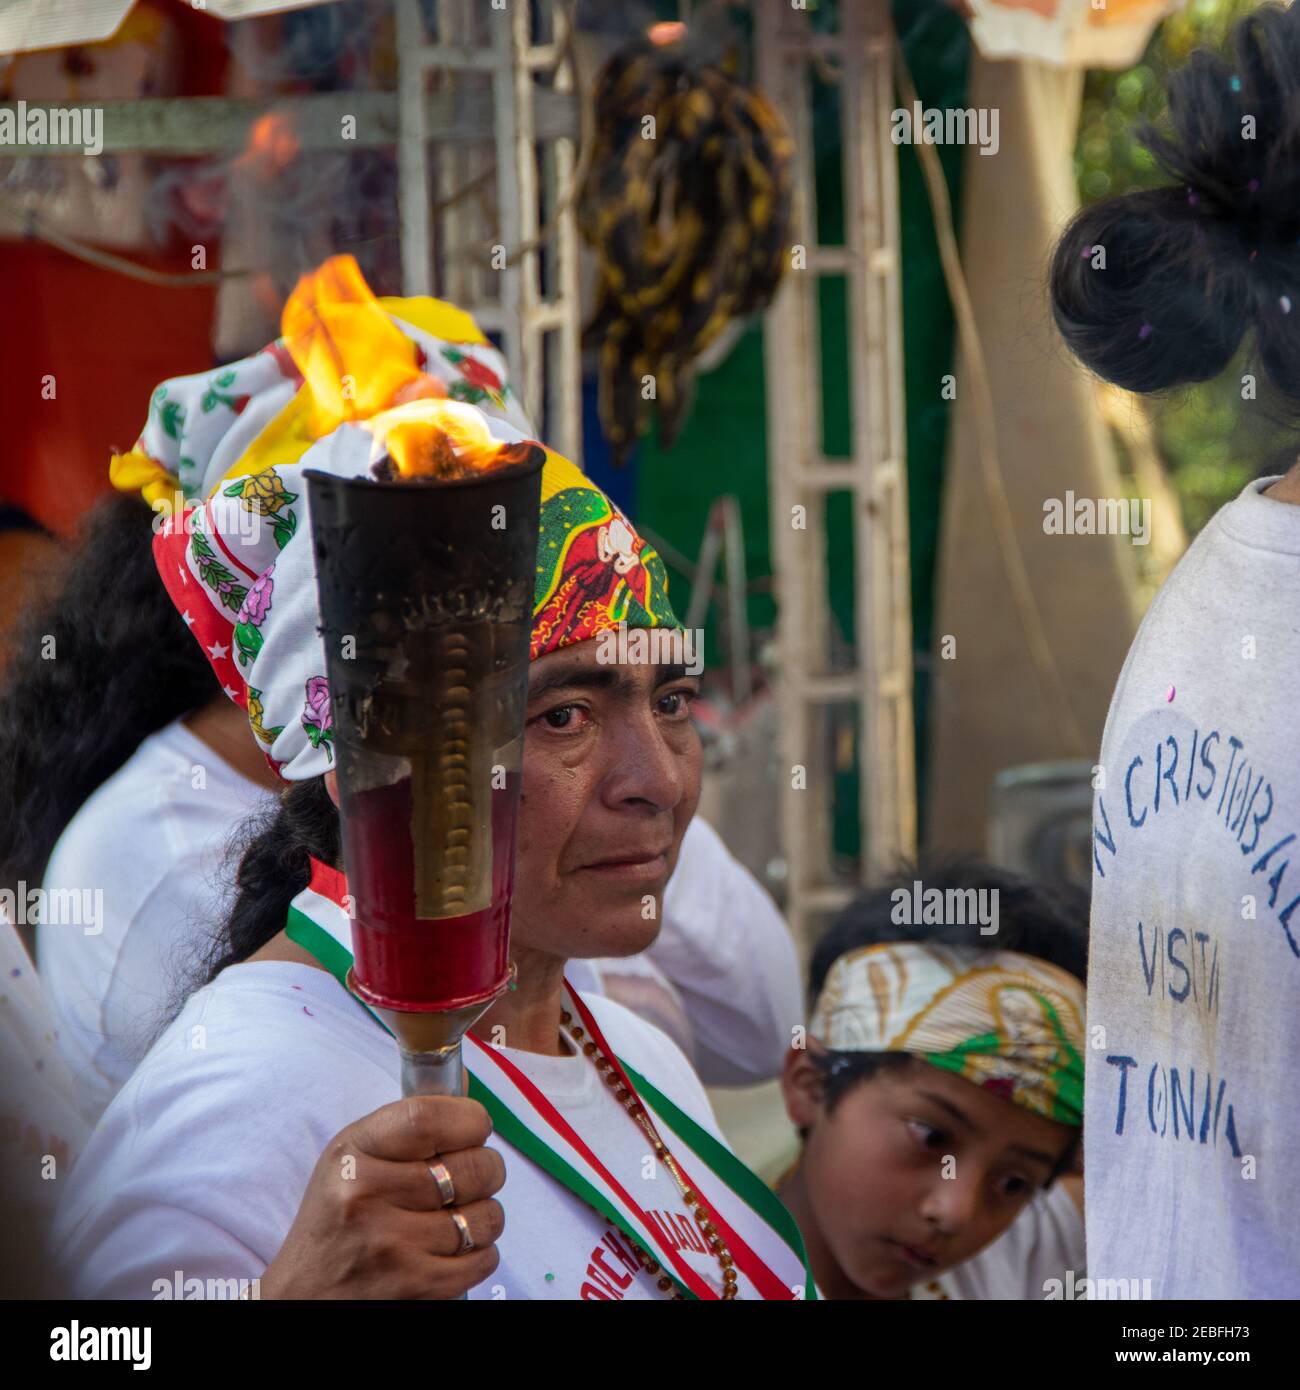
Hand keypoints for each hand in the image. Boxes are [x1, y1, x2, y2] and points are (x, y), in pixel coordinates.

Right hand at [260, 1096, 505, 1298]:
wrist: (305, 1295)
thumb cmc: (339, 1218)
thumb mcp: (355, 1157)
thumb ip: (409, 1121)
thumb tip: (463, 1078)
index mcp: (354, 1154)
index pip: (428, 1119)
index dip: (468, 1119)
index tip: (476, 1126)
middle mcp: (367, 1196)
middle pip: (472, 1167)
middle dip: (487, 1169)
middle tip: (470, 1177)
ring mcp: (391, 1245)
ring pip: (486, 1216)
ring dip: (485, 1216)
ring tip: (458, 1217)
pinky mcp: (413, 1287)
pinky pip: (484, 1259)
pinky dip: (480, 1253)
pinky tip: (453, 1249)